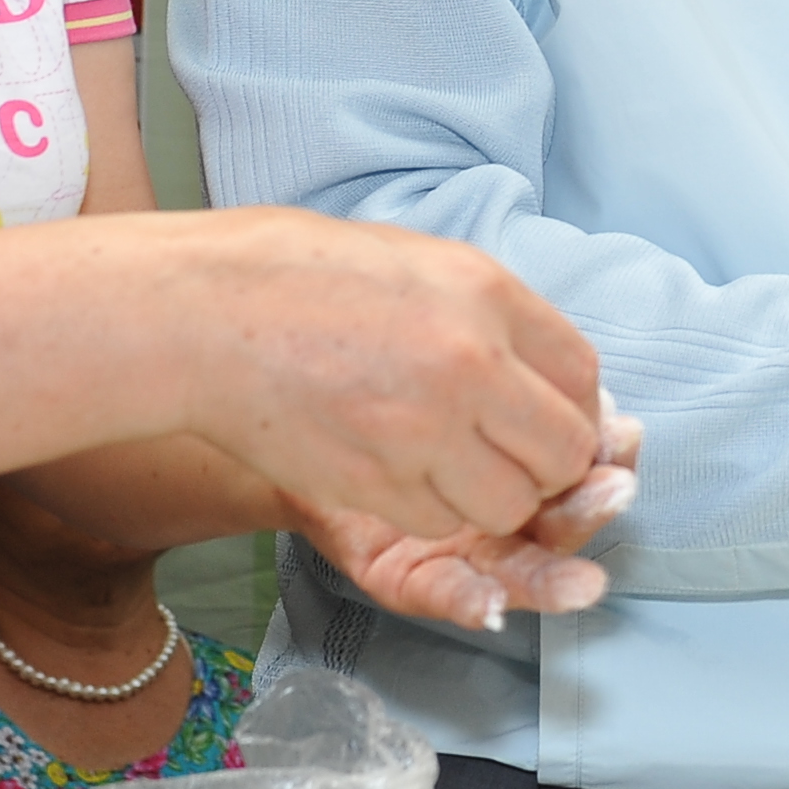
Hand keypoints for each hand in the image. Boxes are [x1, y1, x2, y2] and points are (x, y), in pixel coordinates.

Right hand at [185, 211, 610, 546]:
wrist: (206, 311)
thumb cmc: (308, 277)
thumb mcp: (426, 264)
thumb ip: (499, 318)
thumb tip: (555, 376)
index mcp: (487, 297)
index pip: (581, 376)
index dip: (575, 408)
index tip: (552, 416)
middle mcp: (468, 364)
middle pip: (563, 453)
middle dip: (551, 468)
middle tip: (516, 456)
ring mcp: (421, 429)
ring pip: (508, 507)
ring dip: (494, 499)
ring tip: (455, 465)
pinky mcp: (373, 483)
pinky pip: (440, 523)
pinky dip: (433, 511)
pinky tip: (400, 471)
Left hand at [291, 414, 641, 630]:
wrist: (296, 405)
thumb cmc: (383, 380)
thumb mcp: (469, 363)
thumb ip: (531, 380)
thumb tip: (606, 397)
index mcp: (517, 456)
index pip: (580, 459)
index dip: (605, 456)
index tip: (622, 439)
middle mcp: (496, 510)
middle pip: (561, 521)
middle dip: (589, 510)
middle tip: (612, 491)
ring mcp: (454, 547)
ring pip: (518, 571)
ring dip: (552, 579)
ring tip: (581, 585)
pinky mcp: (401, 575)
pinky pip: (441, 594)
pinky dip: (469, 602)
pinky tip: (490, 606)